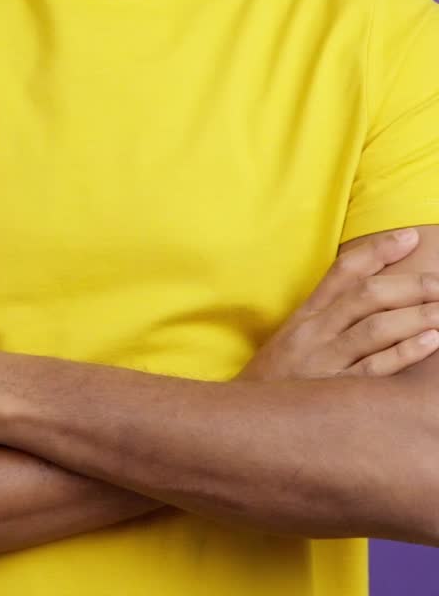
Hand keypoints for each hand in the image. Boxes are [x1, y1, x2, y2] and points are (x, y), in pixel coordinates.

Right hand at [238, 230, 438, 381]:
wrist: (241, 424)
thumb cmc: (276, 382)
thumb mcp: (294, 340)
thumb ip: (327, 315)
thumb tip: (370, 295)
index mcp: (306, 315)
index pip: (344, 271)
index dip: (378, 251)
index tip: (410, 237)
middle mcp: (314, 333)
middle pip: (365, 296)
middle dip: (409, 286)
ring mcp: (323, 363)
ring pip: (374, 329)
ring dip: (415, 316)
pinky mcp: (331, 395)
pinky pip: (374, 370)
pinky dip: (404, 353)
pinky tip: (430, 341)